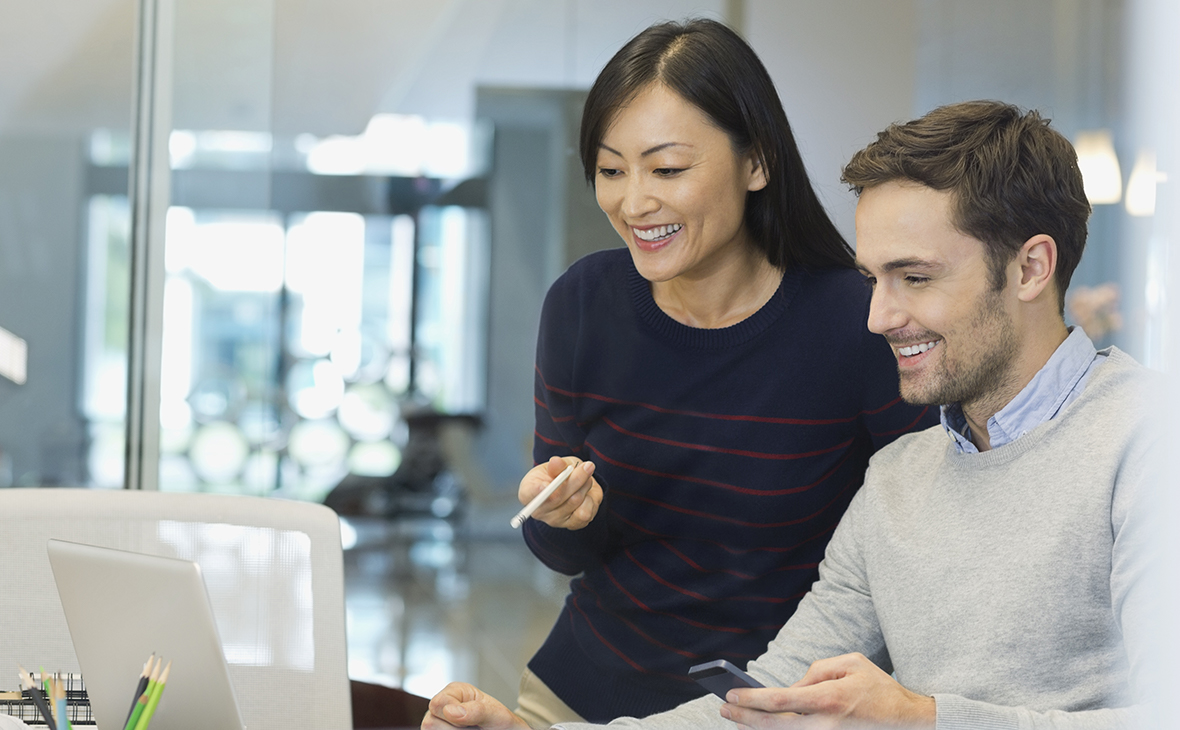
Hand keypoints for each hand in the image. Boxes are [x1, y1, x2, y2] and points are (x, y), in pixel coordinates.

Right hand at [422, 682, 531, 728]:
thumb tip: (450, 711)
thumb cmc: (500, 722)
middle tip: (472, 727)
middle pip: (430, 722)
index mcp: (454, 691)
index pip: (438, 704)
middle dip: (454, 729)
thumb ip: (476, 710)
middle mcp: (442, 707)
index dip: (452, 715)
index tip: (471, 719)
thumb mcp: (494, 714)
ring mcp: (437, 722)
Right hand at [517, 456, 601, 529]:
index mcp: (528, 492)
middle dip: (576, 479)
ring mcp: (555, 521)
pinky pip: (585, 513)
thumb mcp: (559, 465)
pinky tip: (587, 495)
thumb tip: (556, 462)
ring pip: (575, 501)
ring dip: (585, 486)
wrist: (575, 487)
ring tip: (586, 480)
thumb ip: (558, 465)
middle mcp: (539, 511)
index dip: (537, 491)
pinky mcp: (572, 525)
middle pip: (556, 497)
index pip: (529, 493)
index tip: (545, 485)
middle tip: (588, 466)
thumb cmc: (561, 474)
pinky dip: (590, 499)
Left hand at [719, 653, 934, 728]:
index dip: (752, 699)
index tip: (731, 694)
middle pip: (775, 726)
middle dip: (745, 718)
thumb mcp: (850, 663)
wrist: (908, 720)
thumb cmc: (878, 686)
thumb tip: (791, 687)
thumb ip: (816, 670)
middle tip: (723, 708)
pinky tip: (762, 728)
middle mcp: (826, 724)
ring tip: (736, 720)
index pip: (780, 700)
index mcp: (829, 698)